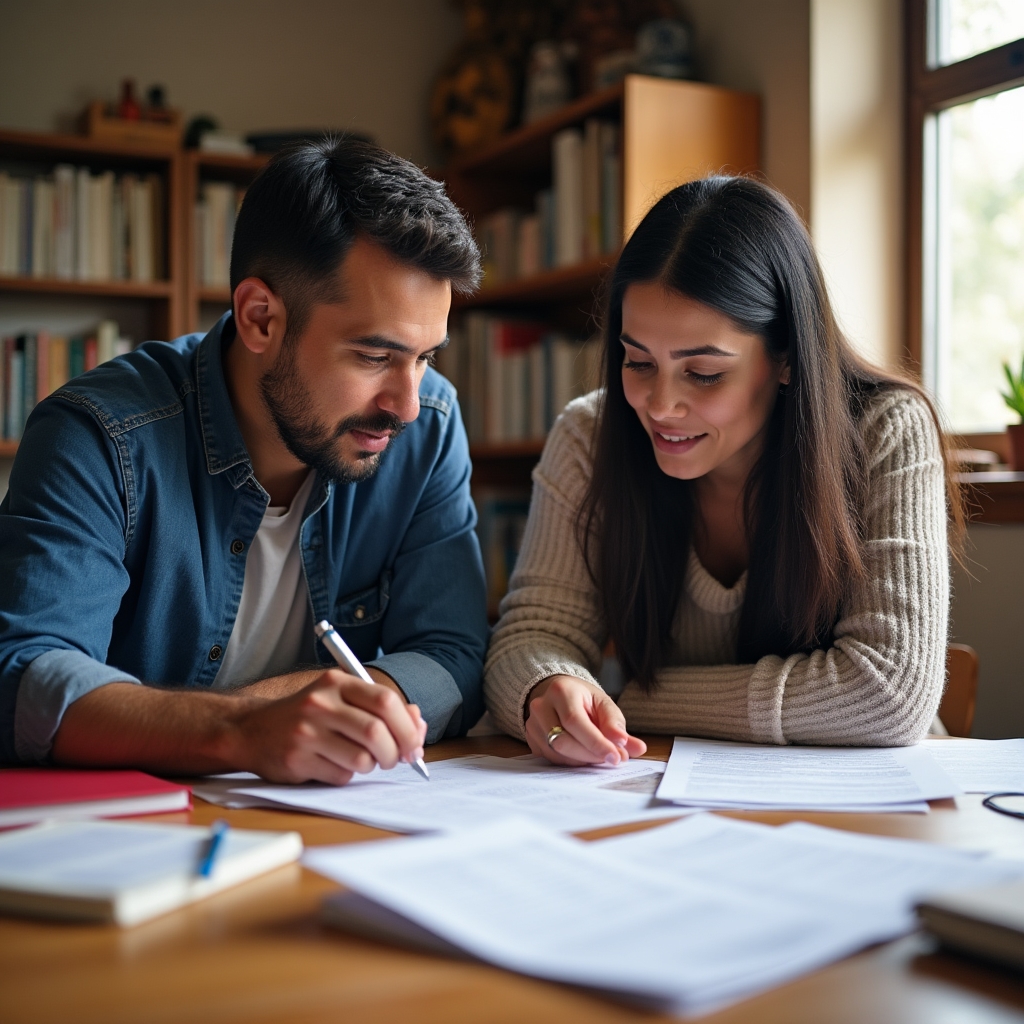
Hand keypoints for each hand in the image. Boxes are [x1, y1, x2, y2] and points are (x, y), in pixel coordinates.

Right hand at [227, 669, 426, 784]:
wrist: (252, 730)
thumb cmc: (308, 716)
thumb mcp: (341, 699)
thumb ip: (380, 708)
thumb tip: (418, 724)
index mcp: (337, 682)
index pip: (385, 701)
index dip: (408, 727)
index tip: (414, 743)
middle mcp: (321, 703)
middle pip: (377, 732)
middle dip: (396, 753)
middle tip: (396, 760)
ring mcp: (306, 731)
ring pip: (362, 758)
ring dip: (371, 766)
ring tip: (361, 760)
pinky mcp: (297, 759)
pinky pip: (341, 775)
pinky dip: (347, 775)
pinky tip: (333, 764)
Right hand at [524, 674, 646, 766]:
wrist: (560, 694)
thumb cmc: (583, 699)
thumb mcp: (603, 704)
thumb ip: (617, 725)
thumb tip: (634, 747)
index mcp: (560, 691)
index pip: (575, 721)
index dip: (596, 742)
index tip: (615, 756)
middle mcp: (541, 706)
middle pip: (563, 741)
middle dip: (591, 754)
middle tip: (612, 758)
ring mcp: (532, 724)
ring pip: (557, 753)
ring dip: (583, 760)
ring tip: (600, 755)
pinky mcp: (530, 739)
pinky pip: (552, 759)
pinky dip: (572, 762)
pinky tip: (584, 755)